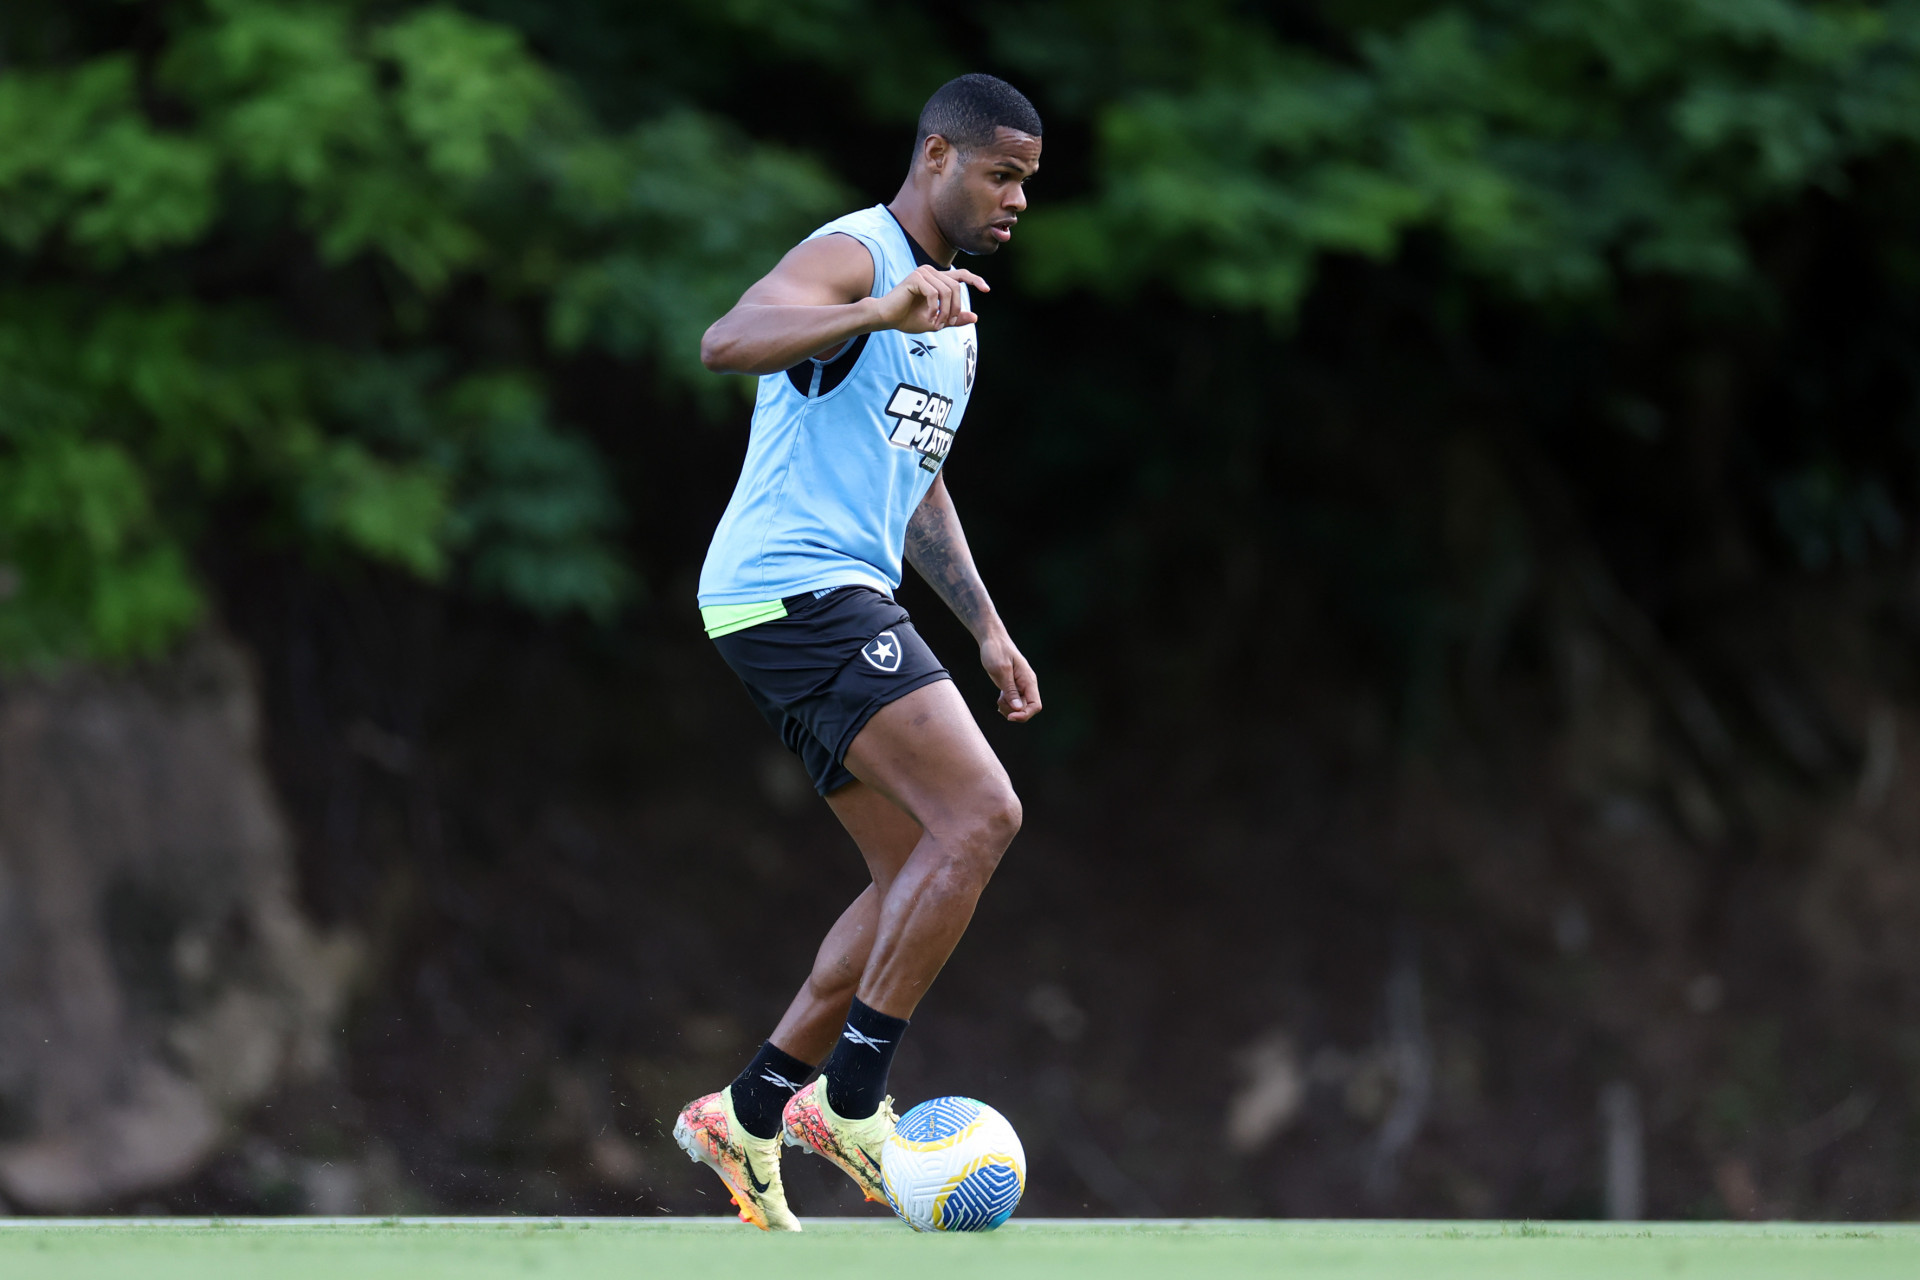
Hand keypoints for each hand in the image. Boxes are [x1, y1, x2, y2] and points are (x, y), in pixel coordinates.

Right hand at [873, 263, 988, 333]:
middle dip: (955, 309)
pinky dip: (934, 308)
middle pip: (956, 288)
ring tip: (936, 324)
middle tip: (946, 324)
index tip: (987, 289)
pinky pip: (934, 293)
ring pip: (947, 291)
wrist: (886, 318)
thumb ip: (954, 319)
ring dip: (945, 311)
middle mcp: (931, 272)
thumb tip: (976, 317)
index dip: (975, 280)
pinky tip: (929, 318)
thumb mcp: (936, 321)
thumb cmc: (907, 319)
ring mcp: (923, 272)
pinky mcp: (915, 277)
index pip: (961, 275)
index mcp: (937, 279)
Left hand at [980, 630, 1040, 722]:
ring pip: (1020, 708)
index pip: (1035, 705)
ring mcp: (1021, 686)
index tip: (1009, 716)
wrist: (992, 639)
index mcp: (1028, 680)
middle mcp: (1027, 685)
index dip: (1024, 715)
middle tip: (999, 702)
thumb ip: (1010, 690)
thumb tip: (1018, 709)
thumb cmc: (996, 651)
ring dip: (1009, 709)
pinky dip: (1007, 705)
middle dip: (1014, 712)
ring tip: (998, 699)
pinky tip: (999, 699)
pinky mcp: (1014, 686)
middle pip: (1027, 709)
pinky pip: (1015, 702)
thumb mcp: (1001, 670)